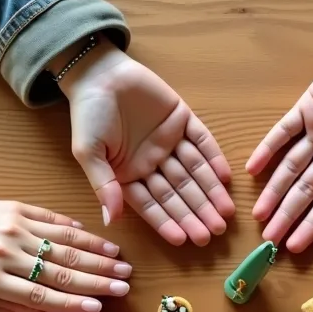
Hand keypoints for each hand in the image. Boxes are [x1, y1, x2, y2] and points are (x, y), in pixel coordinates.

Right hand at [59, 36, 233, 246]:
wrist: (98, 71)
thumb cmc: (87, 114)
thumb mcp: (88, 153)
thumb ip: (103, 185)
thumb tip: (110, 221)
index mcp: (128, 175)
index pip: (152, 204)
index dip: (167, 222)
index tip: (183, 240)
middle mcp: (152, 162)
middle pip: (178, 193)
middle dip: (195, 213)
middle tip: (213, 233)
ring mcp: (169, 141)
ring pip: (194, 172)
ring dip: (210, 192)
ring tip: (225, 214)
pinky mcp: (182, 119)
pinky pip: (202, 141)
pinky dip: (214, 158)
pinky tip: (225, 177)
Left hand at [247, 44, 312, 252]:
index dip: (312, 225)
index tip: (295, 247)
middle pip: (305, 191)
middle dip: (287, 215)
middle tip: (268, 240)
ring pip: (290, 167)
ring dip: (274, 190)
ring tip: (259, 215)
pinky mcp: (306, 109)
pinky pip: (282, 132)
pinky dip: (267, 148)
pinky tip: (253, 168)